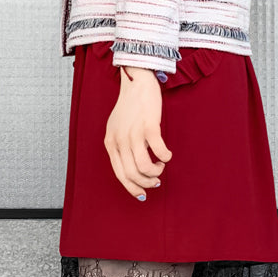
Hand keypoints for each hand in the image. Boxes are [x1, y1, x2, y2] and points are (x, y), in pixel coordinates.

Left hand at [104, 66, 171, 198]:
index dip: (132, 188)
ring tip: (161, 165)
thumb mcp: (117, 128)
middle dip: (147, 182)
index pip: (119, 174)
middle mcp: (119, 140)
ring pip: (144, 167)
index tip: (143, 194)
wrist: (137, 82)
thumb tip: (133, 168)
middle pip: (132, 174)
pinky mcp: (148, 126)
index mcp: (110, 143)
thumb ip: (121, 146)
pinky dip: (165, 157)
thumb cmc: (130, 106)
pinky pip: (159, 151)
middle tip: (156, 179)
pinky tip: (167, 154)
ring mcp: (133, 134)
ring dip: (156, 172)